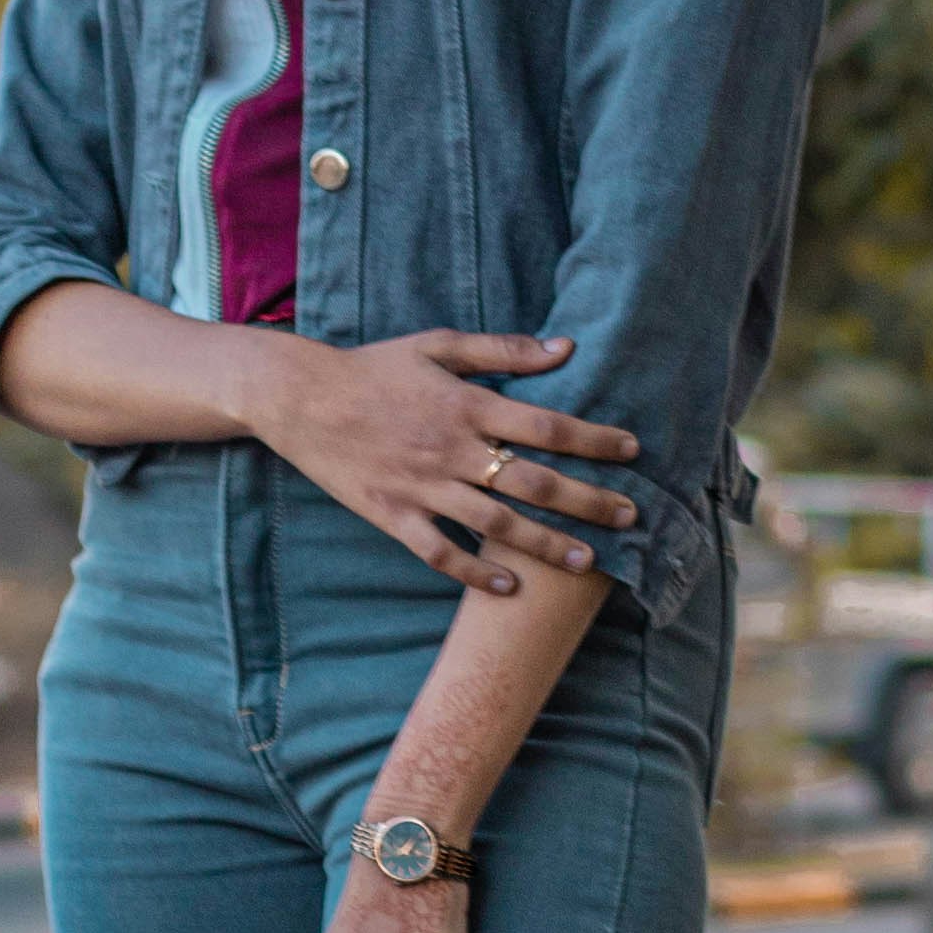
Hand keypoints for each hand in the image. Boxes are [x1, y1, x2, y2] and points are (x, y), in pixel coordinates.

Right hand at [251, 329, 636, 592]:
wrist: (300, 397)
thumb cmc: (374, 367)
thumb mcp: (438, 345)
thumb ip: (504, 350)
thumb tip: (565, 348)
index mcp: (467, 405)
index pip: (546, 424)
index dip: (594, 439)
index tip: (632, 450)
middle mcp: (451, 449)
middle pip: (533, 481)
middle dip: (588, 500)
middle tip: (630, 516)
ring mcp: (422, 486)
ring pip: (496, 524)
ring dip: (546, 544)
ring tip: (588, 562)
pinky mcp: (393, 514)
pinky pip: (440, 553)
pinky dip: (475, 572)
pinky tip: (509, 586)